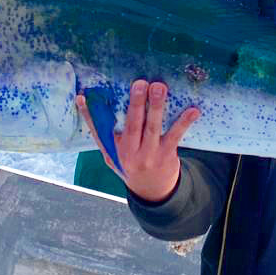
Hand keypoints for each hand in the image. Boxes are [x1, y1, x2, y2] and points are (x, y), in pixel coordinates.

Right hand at [76, 80, 199, 203]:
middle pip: (131, 124)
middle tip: (140, 83)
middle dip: (135, 103)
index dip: (89, 114)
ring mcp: (149, 154)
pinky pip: (175, 135)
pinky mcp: (166, 154)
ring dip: (156, 106)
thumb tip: (89, 106)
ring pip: (152, 127)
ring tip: (159, 88)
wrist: (151, 191)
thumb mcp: (112, 155)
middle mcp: (129, 152)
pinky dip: (184, 122)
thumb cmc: (130, 164)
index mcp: (114, 150)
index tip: (83, 98)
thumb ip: (104, 134)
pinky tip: (193, 111)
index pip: (99, 130)